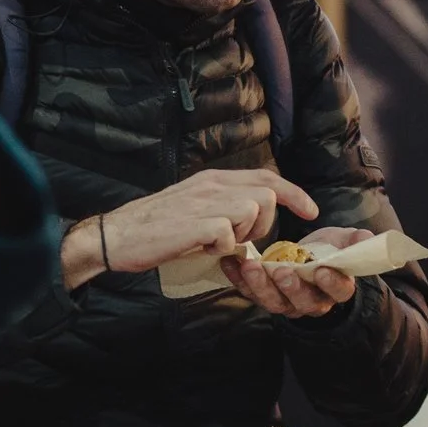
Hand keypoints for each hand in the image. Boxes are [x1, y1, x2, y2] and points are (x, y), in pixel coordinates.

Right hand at [63, 168, 318, 291]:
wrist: (116, 235)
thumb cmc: (154, 227)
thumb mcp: (192, 206)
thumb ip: (222, 207)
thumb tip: (248, 222)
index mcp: (212, 179)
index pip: (265, 177)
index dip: (293, 193)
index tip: (310, 210)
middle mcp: (211, 185)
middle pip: (266, 193)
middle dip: (265, 222)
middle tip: (243, 239)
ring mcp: (203, 203)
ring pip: (251, 210)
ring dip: (242, 234)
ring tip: (215, 243)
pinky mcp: (195, 224)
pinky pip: (228, 236)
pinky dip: (221, 248)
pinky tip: (201, 249)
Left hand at [221, 225, 369, 318]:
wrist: (307, 259)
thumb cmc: (328, 251)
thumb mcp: (344, 241)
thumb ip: (355, 241)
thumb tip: (367, 238)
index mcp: (337, 288)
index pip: (338, 291)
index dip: (331, 282)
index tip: (322, 270)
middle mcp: (312, 301)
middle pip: (302, 301)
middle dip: (291, 287)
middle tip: (281, 271)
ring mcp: (286, 302)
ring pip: (273, 301)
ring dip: (260, 285)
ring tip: (251, 266)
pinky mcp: (264, 295)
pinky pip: (250, 292)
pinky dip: (238, 278)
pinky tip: (231, 262)